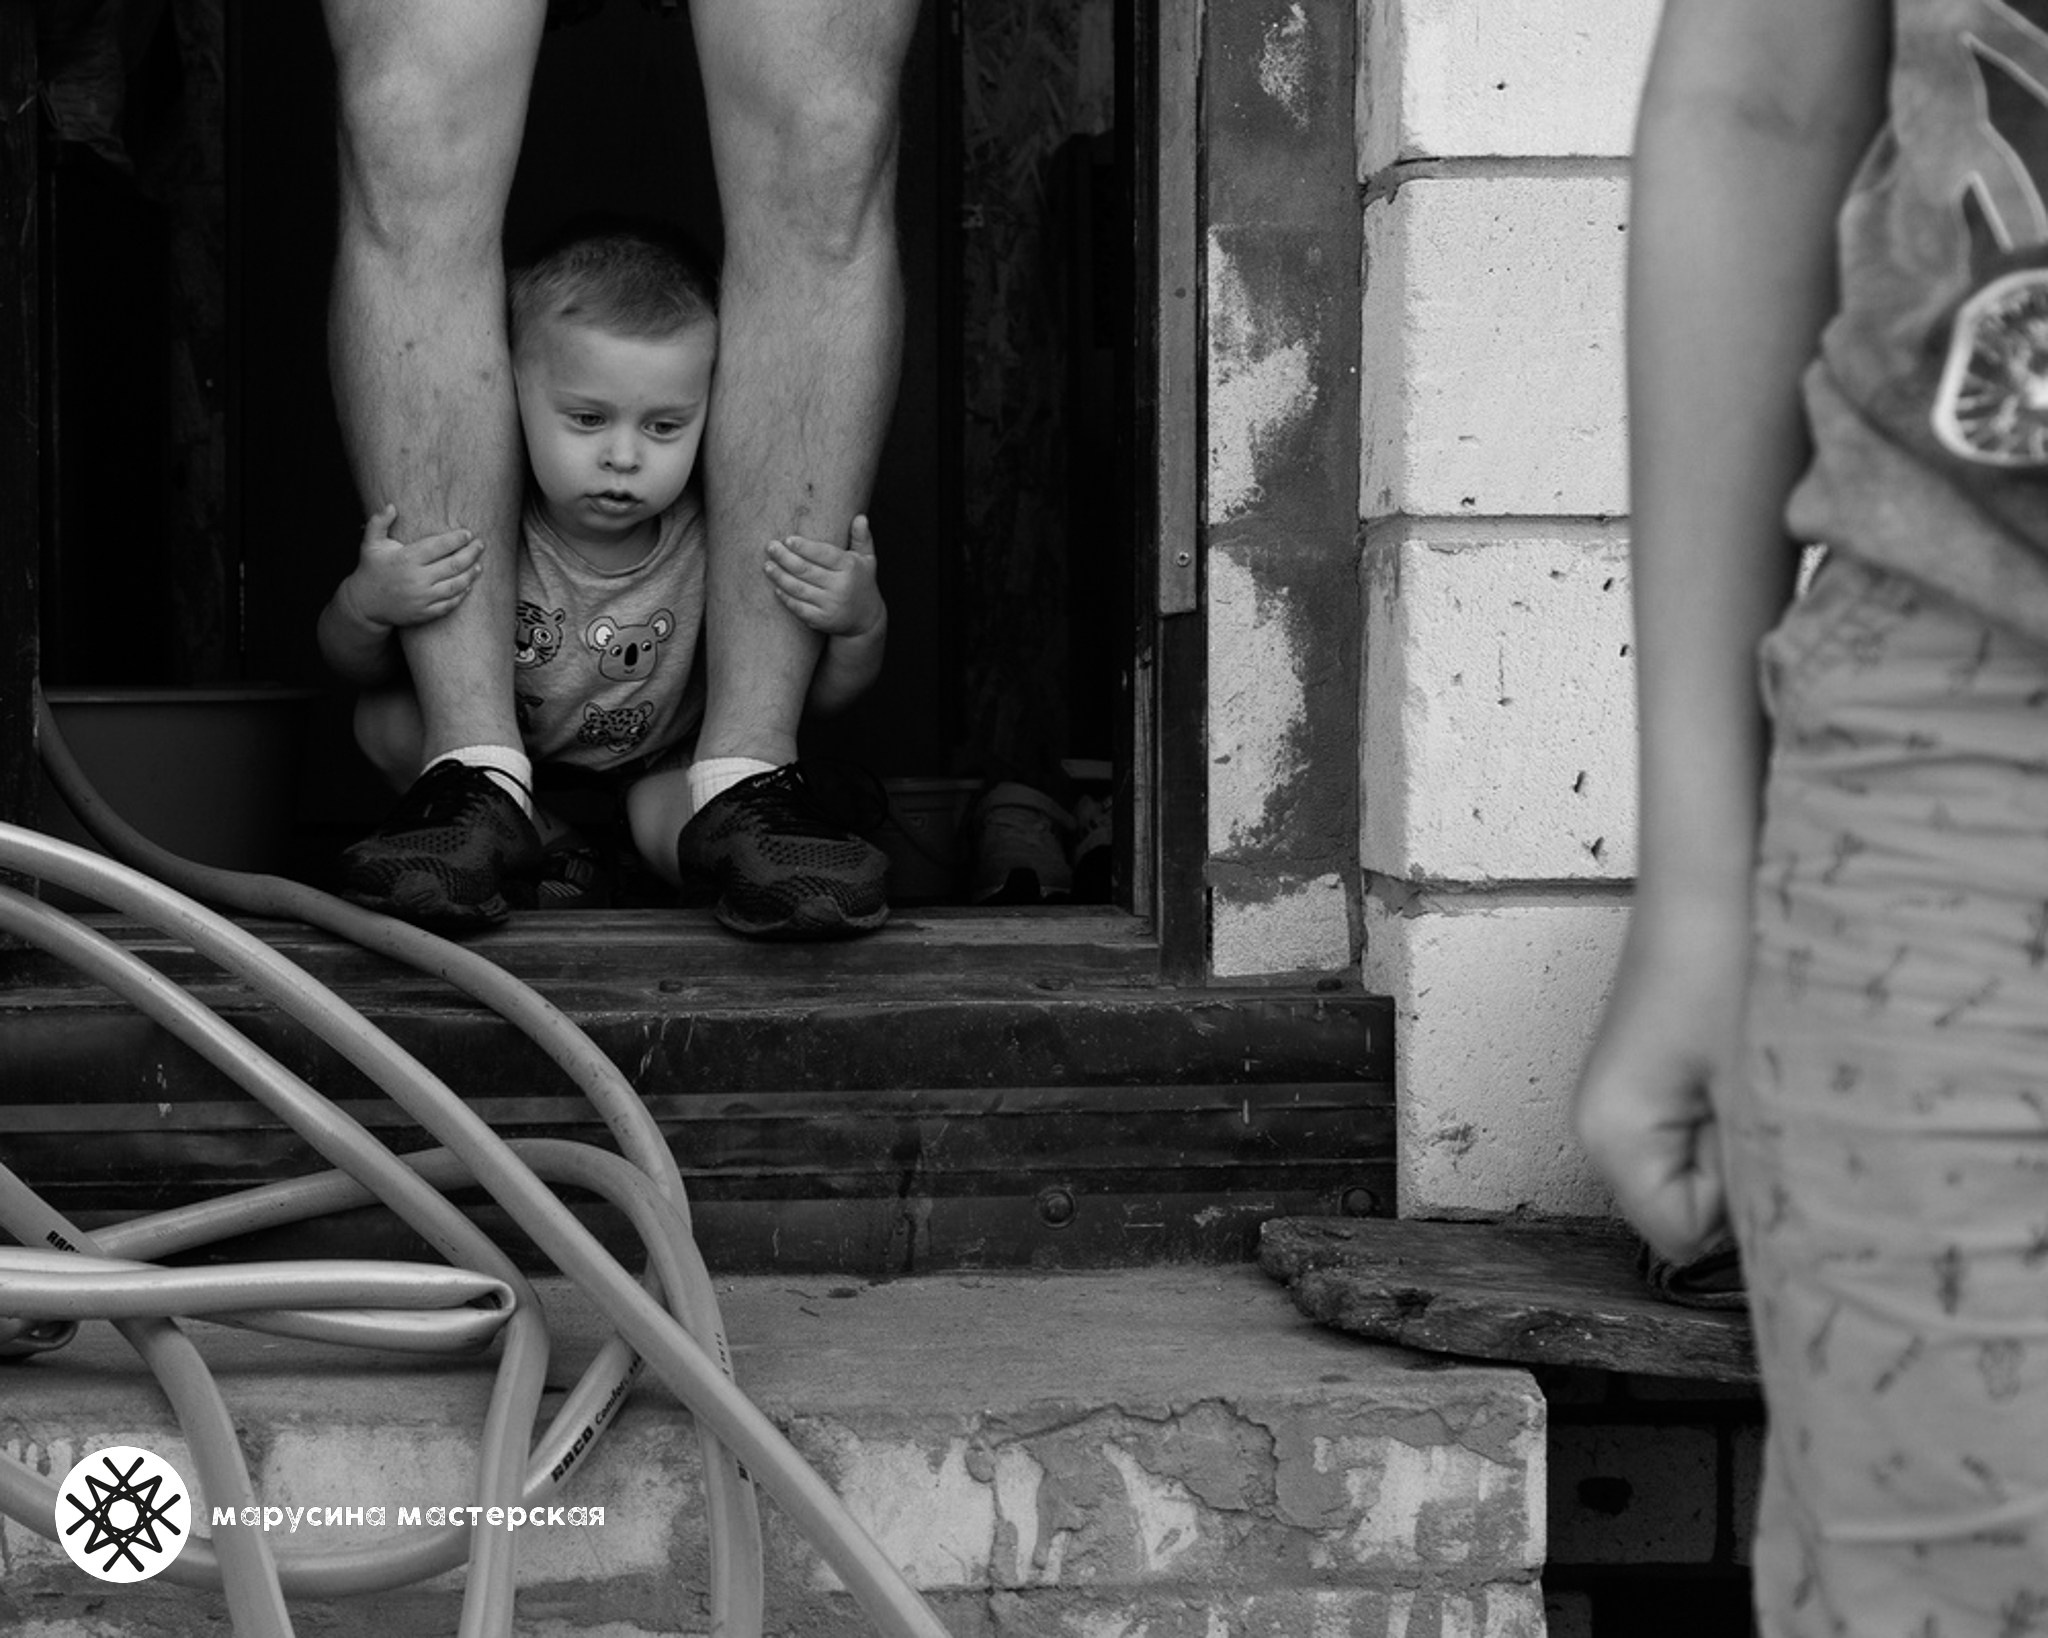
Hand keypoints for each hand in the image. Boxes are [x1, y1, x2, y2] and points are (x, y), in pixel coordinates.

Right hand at [343, 504, 483, 629]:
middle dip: (471, 554)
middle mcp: (417, 579)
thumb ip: (379, 523)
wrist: (364, 604)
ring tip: (479, 565)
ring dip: (470, 575)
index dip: (456, 539)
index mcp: (406, 559)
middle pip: (453, 565)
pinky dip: (461, 595)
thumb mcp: (370, 544)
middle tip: (480, 545)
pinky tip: (468, 586)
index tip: (468, 534)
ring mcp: (422, 598)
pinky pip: (449, 604)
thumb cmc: (371, 569)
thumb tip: (392, 506)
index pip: (439, 546)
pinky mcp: (425, 613)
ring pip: (455, 585)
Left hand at [764, 515, 882, 637]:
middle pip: (806, 570)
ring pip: (799, 588)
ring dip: (780, 577)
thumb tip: (860, 517)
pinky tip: (776, 588)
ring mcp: (830, 605)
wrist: (867, 619)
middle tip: (770, 547)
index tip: (788, 539)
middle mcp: (840, 586)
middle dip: (785, 558)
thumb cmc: (862, 582)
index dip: (804, 547)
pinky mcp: (822, 620)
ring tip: (767, 566)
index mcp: (850, 568)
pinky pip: (799, 608)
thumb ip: (861, 537)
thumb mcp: (867, 559)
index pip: (824, 554)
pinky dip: (786, 598)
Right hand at [1572, 894, 1749, 1263]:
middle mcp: (1597, 1125)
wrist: (1715, 870)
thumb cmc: (1732, 965)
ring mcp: (1621, 1096)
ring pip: (1705, 1168)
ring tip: (1758, 1064)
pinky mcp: (1650, 1071)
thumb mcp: (1758, 1090)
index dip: (1741, 1202)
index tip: (1760, 1126)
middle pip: (1690, 1208)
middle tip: (1762, 1090)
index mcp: (1609, 1136)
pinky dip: (1740, 1109)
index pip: (1686, 1237)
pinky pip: (1706, 1130)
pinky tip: (1749, 1054)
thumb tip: (1786, 1248)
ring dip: (1748, 1134)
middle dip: (1745, 1170)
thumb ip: (1760, 1185)